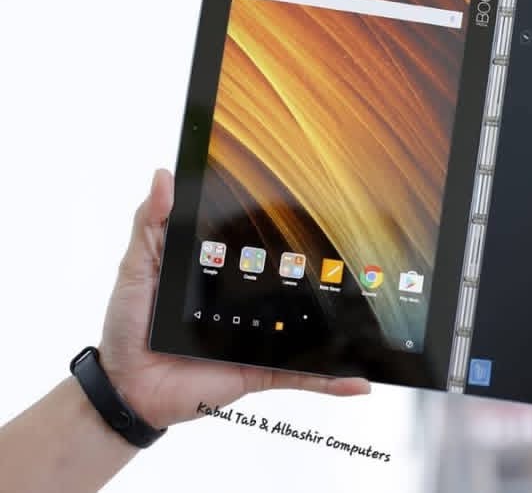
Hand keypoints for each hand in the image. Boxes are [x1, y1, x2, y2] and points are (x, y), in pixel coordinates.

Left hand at [98, 169, 369, 429]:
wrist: (125, 387)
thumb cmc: (128, 327)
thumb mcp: (137, 266)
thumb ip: (152, 224)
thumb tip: (165, 176)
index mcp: (225, 275)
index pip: (263, 249)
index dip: (286, 229)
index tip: (316, 206)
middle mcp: (248, 305)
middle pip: (295, 287)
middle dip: (332, 275)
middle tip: (363, 255)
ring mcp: (259, 339)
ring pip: (309, 331)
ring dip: (343, 329)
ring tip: (375, 315)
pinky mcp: (260, 371)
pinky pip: (302, 376)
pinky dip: (332, 381)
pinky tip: (359, 381)